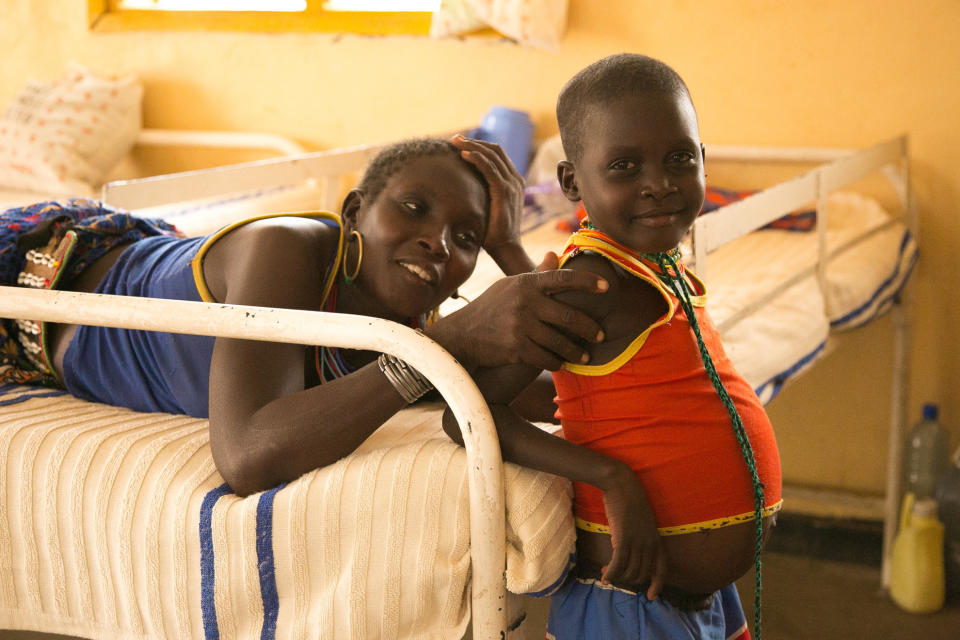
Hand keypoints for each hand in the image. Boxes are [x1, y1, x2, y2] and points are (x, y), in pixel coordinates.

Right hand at [426, 260, 607, 370]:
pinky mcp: (516, 348)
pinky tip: (561, 364)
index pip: (563, 278)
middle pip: (569, 316)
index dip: (588, 282)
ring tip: (584, 356)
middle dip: (589, 328)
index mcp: (527, 283)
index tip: (607, 287)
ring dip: (576, 352)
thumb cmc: (491, 307)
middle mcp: (525, 302)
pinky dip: (557, 363)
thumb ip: (537, 275)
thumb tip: (555, 254)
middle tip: (600, 335)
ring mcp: (521, 326)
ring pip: (560, 342)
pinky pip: (546, 358)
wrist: (462, 334)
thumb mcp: (511, 286)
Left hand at [451, 134, 524, 255]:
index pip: (497, 155)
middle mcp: (515, 179)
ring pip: (491, 156)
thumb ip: (483, 194)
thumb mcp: (488, 207)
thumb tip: (463, 187)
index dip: (479, 146)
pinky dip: (476, 158)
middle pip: (495, 150)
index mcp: (513, 181)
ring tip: (455, 142)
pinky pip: (490, 168)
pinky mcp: (504, 191)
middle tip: (454, 139)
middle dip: (473, 142)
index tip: (460, 144)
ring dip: (472, 146)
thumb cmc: (493, 232)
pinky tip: (463, 155)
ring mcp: (512, 184)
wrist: (505, 248)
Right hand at [600, 466, 666, 600]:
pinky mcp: (623, 540)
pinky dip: (610, 574)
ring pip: (628, 572)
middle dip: (627, 579)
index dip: (657, 584)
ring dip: (616, 577)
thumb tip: (632, 552)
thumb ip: (640, 537)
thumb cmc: (628, 499)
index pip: (661, 568)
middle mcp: (649, 543)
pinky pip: (617, 566)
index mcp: (656, 539)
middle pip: (640, 574)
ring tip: (605, 573)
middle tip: (612, 575)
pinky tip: (603, 575)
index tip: (650, 596)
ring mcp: (637, 542)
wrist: (620, 484)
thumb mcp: (641, 521)